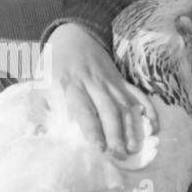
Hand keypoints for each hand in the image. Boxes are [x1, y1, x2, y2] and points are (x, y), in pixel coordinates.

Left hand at [44, 23, 153, 158]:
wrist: (73, 35)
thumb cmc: (53, 65)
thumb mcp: (39, 83)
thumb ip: (38, 108)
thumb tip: (38, 133)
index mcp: (70, 86)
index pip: (84, 111)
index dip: (93, 130)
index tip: (99, 149)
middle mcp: (93, 84)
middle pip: (109, 111)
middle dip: (116, 135)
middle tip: (119, 157)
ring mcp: (110, 81)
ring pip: (125, 105)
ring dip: (131, 128)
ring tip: (133, 149)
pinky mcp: (121, 80)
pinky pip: (138, 95)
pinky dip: (148, 110)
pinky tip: (154, 127)